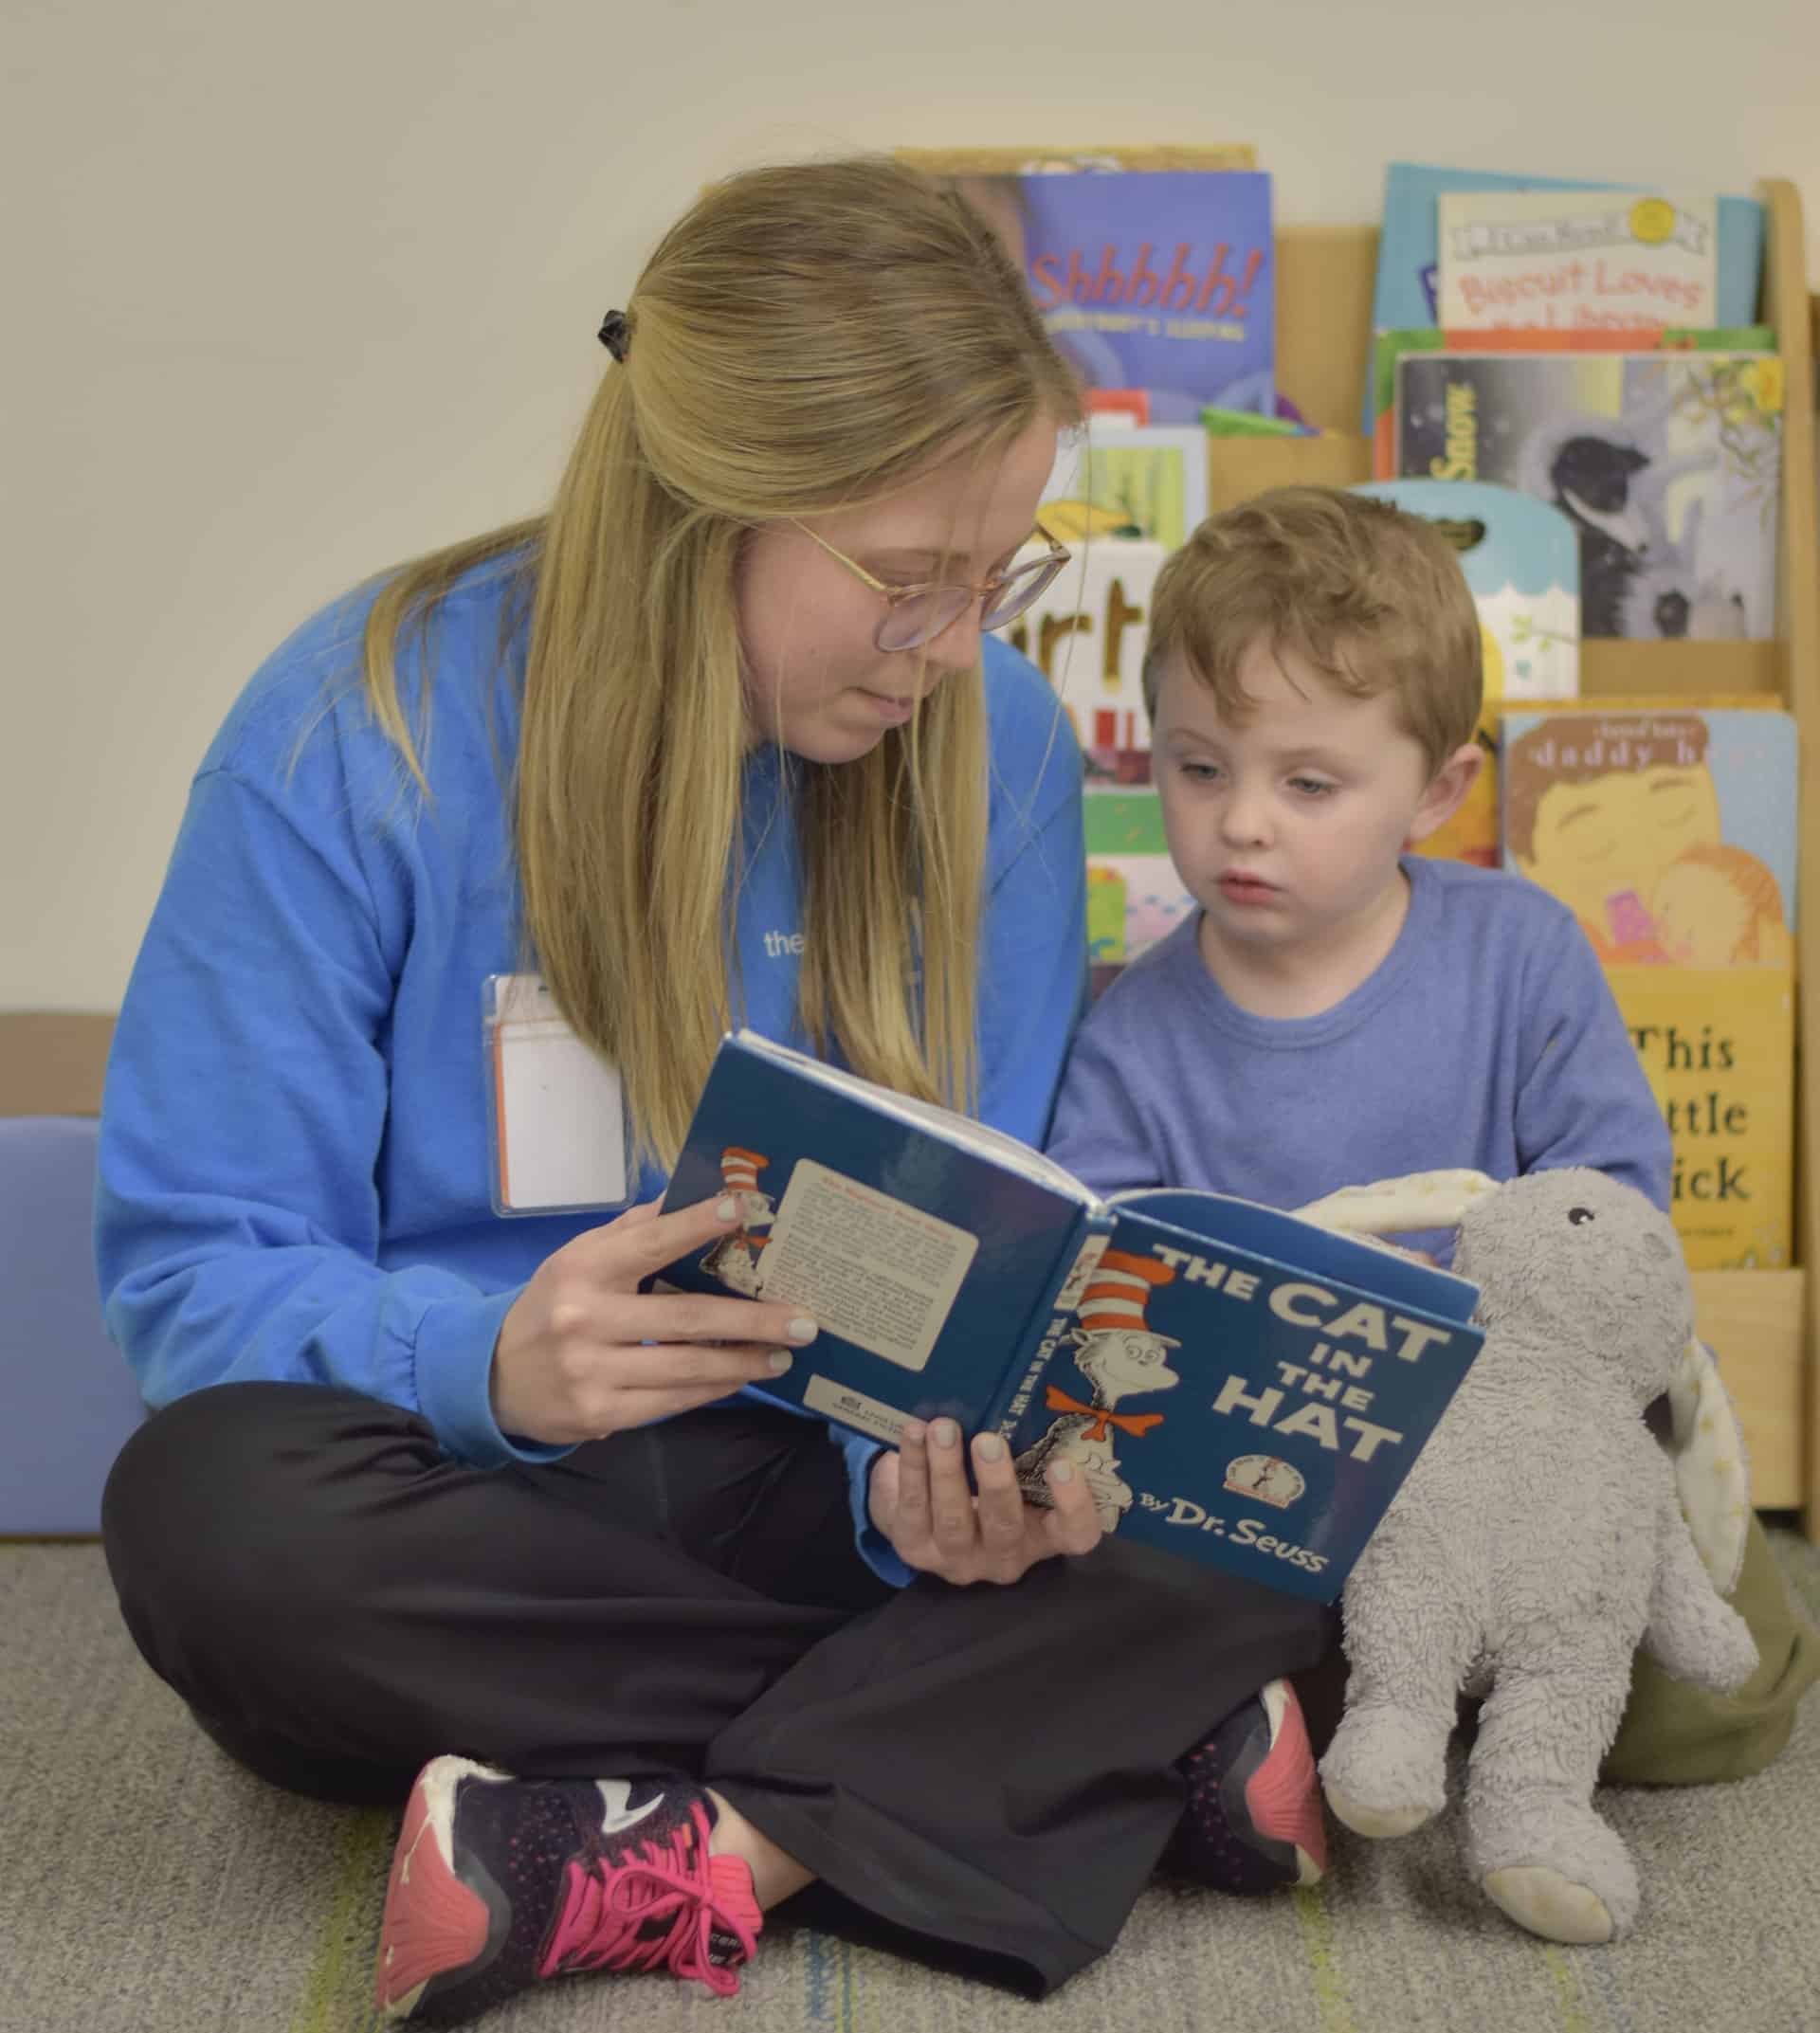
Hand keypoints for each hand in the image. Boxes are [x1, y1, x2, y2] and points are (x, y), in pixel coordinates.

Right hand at [491, 1195, 817, 1445]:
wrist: (493, 1378)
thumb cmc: (553, 1306)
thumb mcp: (579, 1259)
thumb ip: (633, 1231)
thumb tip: (689, 1194)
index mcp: (582, 1269)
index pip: (648, 1243)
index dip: (697, 1224)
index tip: (744, 1209)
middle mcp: (584, 1319)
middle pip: (686, 1318)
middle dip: (753, 1319)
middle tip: (802, 1319)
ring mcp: (592, 1371)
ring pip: (687, 1366)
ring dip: (744, 1360)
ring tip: (784, 1353)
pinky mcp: (600, 1413)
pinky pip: (673, 1401)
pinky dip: (714, 1387)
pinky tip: (743, 1375)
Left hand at [867, 1418, 1101, 1584]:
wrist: (924, 1515)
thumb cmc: (984, 1483)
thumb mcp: (1013, 1474)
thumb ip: (1024, 1449)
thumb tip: (1020, 1393)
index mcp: (1042, 1535)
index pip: (1076, 1534)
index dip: (1075, 1506)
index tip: (1063, 1464)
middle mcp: (1004, 1556)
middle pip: (1006, 1527)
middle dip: (996, 1484)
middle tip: (988, 1440)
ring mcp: (958, 1558)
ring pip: (954, 1521)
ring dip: (947, 1470)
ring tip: (942, 1429)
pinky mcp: (915, 1549)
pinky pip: (913, 1509)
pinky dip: (913, 1468)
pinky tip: (913, 1435)